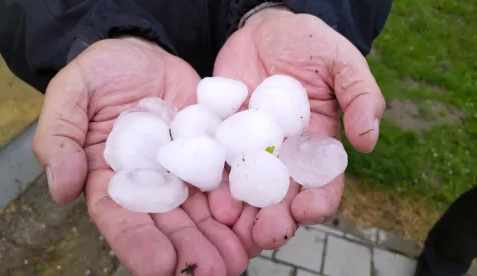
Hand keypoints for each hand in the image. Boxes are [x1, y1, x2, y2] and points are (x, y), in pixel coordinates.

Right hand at [32, 37, 247, 275]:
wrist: (144, 53)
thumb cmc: (102, 71)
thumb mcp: (72, 93)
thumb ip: (60, 137)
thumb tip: (60, 189)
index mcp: (111, 176)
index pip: (121, 217)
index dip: (139, 243)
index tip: (160, 268)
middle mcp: (151, 181)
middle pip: (169, 222)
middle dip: (189, 250)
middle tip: (212, 272)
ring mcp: (184, 169)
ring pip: (201, 210)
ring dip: (220, 237)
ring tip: (238, 260)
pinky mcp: (212, 151)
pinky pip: (227, 178)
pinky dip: (240, 201)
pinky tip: (254, 220)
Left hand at [208, 7, 385, 255]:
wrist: (263, 28)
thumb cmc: (308, 43)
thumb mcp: (341, 62)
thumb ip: (360, 96)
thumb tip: (368, 141)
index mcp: (317, 144)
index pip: (323, 183)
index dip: (318, 201)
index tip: (306, 209)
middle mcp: (284, 155)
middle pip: (282, 197)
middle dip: (276, 219)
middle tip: (265, 232)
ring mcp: (251, 148)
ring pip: (247, 189)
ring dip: (241, 211)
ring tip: (231, 221)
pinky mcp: (223, 137)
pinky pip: (217, 163)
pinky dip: (213, 181)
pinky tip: (208, 194)